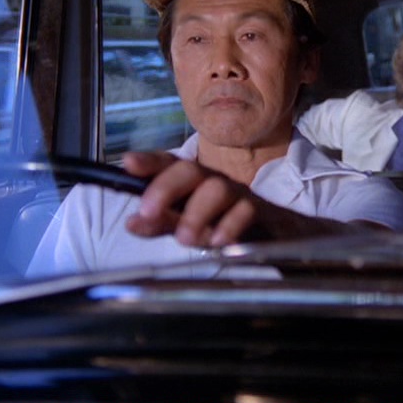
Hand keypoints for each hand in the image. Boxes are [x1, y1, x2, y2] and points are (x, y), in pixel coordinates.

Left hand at [122, 151, 268, 246]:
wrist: (273, 234)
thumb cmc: (223, 224)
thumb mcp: (187, 226)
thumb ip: (161, 224)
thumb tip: (132, 222)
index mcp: (192, 181)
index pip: (168, 163)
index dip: (149, 161)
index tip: (128, 163)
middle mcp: (212, 181)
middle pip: (190, 170)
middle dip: (166, 188)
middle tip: (147, 212)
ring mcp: (236, 193)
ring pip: (217, 189)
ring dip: (197, 213)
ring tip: (184, 238)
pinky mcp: (258, 210)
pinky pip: (245, 211)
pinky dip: (230, 225)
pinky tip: (218, 241)